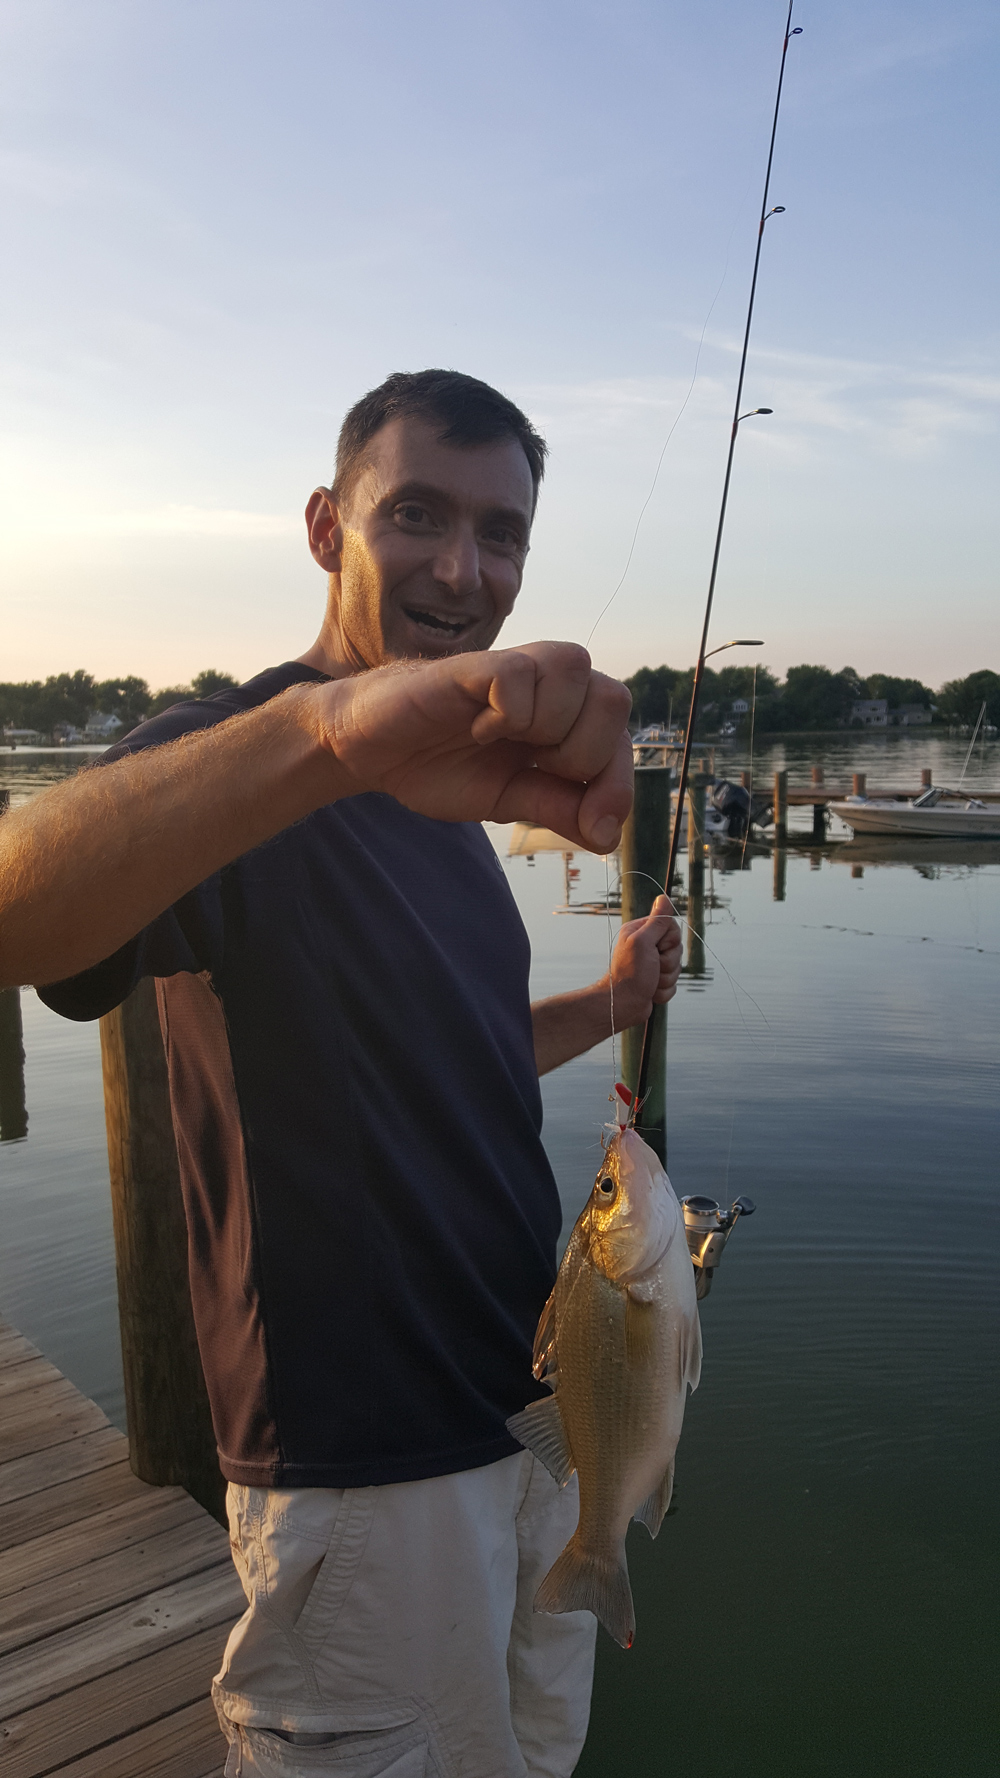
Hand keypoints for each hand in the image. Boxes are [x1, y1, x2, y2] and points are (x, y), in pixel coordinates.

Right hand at [316, 640, 632, 852]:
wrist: (369, 751)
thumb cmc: (437, 765)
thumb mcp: (507, 800)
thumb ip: (557, 808)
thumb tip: (607, 837)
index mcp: (562, 717)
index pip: (620, 739)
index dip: (616, 786)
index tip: (593, 827)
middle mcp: (547, 684)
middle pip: (614, 699)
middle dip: (581, 754)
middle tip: (531, 765)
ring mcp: (513, 669)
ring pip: (576, 672)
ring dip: (547, 724)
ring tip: (500, 739)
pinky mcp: (474, 665)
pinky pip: (519, 675)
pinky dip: (505, 712)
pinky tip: (475, 725)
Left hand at [608, 894, 681, 1028]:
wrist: (623, 1005)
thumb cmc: (631, 974)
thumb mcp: (644, 942)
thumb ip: (657, 921)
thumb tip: (664, 897)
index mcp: (642, 933)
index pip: (672, 928)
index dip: (669, 942)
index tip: (656, 949)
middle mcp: (647, 947)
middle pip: (677, 950)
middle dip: (668, 964)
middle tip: (652, 968)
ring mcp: (652, 965)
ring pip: (677, 969)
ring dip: (665, 979)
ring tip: (649, 983)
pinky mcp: (656, 981)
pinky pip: (673, 985)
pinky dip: (664, 991)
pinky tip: (650, 993)